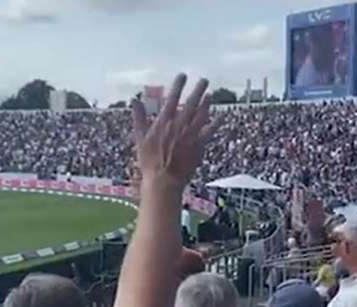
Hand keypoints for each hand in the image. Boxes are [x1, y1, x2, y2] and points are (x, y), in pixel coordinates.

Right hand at [132, 74, 221, 190]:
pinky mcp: (198, 146)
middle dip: (198, 90)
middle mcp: (179, 125)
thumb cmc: (149, 161)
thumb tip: (134, 101)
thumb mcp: (140, 138)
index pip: (173, 98)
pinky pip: (209, 132)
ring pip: (201, 115)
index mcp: (165, 122)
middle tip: (204, 80)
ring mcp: (190, 135)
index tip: (183, 75)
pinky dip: (216, 123)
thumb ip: (139, 118)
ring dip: (206, 103)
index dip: (178, 86)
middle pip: (191, 104)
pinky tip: (222, 116)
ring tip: (209, 94)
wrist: (163, 179)